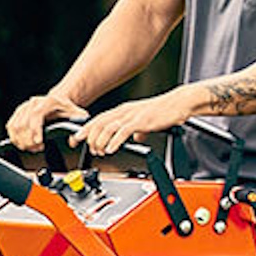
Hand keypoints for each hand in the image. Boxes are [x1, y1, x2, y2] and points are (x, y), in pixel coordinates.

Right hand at [4, 92, 89, 151]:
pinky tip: (22, 144)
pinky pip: (10, 126)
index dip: (35, 130)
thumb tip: (73, 142)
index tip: (38, 142)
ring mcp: (24, 107)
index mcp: (48, 101)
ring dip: (21, 141)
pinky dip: (14, 137)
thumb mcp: (77, 114)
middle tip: (36, 149)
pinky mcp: (18, 112)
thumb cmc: (67, 108)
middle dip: (28, 140)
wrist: (59, 100)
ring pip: (15, 126)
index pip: (36, 115)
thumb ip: (77, 128)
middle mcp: (34, 102)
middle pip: (24, 123)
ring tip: (30, 148)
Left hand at [69, 88, 197, 156]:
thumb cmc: (164, 111)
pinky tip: (111, 149)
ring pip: (108, 128)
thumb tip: (135, 139)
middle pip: (99, 123)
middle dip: (89, 137)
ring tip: (99, 152)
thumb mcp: (145, 122)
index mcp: (123, 111)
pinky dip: (115, 141)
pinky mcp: (142, 121)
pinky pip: (123, 131)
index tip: (76, 139)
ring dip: (100, 142)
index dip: (84, 129)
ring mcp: (132, 115)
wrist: (179, 103)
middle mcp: (124, 111)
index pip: (98, 120)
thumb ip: (138, 130)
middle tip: (90, 150)